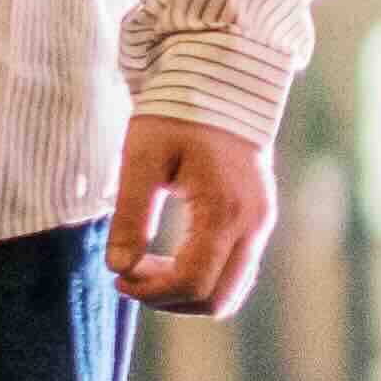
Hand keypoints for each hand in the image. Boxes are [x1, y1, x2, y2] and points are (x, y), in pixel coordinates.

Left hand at [111, 114, 282, 315]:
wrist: (222, 81)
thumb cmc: (177, 113)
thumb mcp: (142, 157)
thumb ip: (131, 215)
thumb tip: (118, 268)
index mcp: (224, 210)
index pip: (193, 282)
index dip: (151, 292)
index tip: (119, 275)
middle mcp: (253, 224)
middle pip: (216, 299)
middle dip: (168, 299)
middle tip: (130, 275)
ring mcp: (261, 224)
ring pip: (228, 292)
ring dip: (184, 292)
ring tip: (146, 265)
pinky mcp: (258, 221)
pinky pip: (234, 272)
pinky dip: (200, 277)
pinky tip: (169, 256)